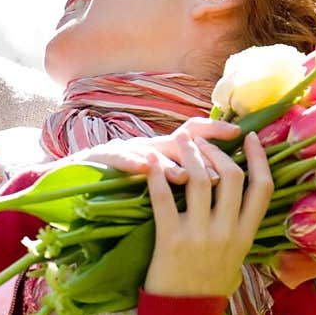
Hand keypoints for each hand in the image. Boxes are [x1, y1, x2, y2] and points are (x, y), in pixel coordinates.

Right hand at [72, 119, 241, 182]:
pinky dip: (133, 163)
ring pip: (152, 152)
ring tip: (185, 177)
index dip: (217, 133)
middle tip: (219, 172)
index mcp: (164, 150)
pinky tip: (144, 170)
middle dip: (201, 151)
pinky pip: (121, 159)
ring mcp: (128, 150)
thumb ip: (179, 173)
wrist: (74, 178)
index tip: (241, 137)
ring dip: (170, 164)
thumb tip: (218, 176)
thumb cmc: (117, 182)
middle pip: (179, 140)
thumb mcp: (152, 178)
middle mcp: (150, 144)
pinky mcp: (104, 157)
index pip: (195, 134)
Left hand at [144, 131, 273, 297]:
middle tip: (202, 139)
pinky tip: (150, 164)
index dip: (259, 158)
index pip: (263, 188)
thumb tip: (239, 193)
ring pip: (201, 180)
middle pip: (232, 176)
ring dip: (190, 154)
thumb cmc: (206, 287)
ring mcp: (199, 236)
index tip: (250, 138)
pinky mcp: (170, 240)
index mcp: (245, 236)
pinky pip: (164, 199)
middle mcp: (227, 233)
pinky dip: (157, 177)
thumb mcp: (235, 259)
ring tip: (180, 141)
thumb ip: (238, 228)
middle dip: (217, 149)